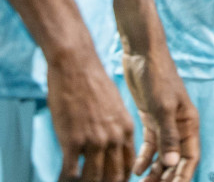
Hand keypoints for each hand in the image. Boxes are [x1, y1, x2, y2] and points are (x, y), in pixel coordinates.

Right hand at [47, 44, 136, 181]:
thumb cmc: (93, 86)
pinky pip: (70, 171)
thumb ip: (116, 129)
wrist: (77, 68)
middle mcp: (113, 138)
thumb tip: (112, 146)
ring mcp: (94, 140)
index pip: (128, 165)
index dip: (120, 179)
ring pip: (93, 177)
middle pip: (113, 176)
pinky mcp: (73, 140)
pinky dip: (66, 180)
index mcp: (126, 130)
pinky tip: (61, 180)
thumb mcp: (114, 108)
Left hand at [119, 39, 198, 181]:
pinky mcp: (151, 118)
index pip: (190, 158)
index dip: (183, 176)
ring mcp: (165, 123)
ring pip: (163, 155)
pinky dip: (144, 158)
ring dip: (154, 171)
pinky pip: (150, 145)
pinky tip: (135, 169)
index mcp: (189, 123)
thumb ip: (168, 136)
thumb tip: (173, 164)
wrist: (142, 54)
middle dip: (167, 177)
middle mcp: (179, 126)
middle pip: (176, 160)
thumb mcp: (163, 107)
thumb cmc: (157, 77)